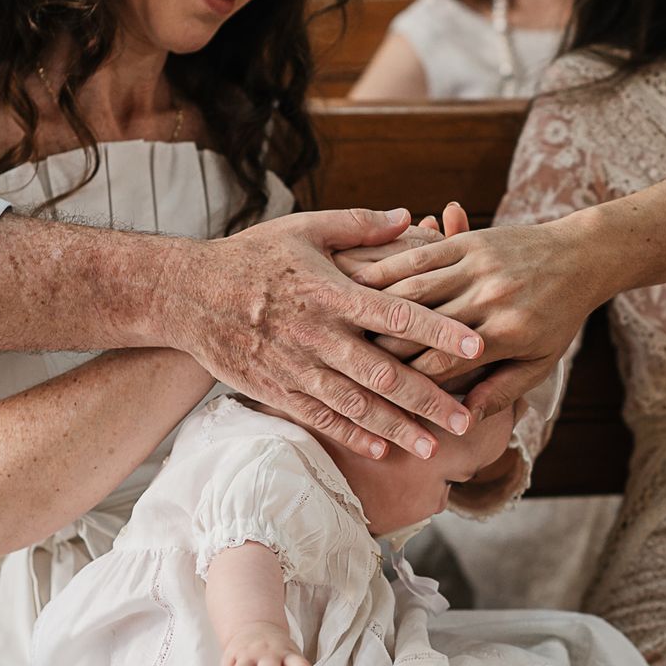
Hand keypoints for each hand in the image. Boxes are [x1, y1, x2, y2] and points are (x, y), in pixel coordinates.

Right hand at [161, 208, 482, 458]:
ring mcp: (296, 367)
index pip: (397, 314)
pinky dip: (352, 435)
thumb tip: (412, 216)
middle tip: (466, 419)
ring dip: (396, 427)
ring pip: (355, 405)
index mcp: (331, 292)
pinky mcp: (277, 389)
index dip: (439, 331)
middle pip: (383, 372)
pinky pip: (320, 418)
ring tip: (434, 447)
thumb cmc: (254, 255)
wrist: (188, 293)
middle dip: (428, 398)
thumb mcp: (304, 227)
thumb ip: (360, 225)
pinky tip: (383, 450)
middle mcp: (318, 335)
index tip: (477, 345)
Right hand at [352, 214, 610, 416]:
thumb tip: (463, 422)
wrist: (583, 256)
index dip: (406, 383)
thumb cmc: (561, 317)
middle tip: (345, 366)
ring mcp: (477, 266)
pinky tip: (359, 282)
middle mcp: (488, 299)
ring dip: (374, 310)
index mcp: (506, 334)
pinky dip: (387, 269)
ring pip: (412, 290)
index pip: (442, 363)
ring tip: (343, 328)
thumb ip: (501, 391)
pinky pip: (419, 255)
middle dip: (379, 350)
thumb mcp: (540, 362)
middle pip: (419, 328)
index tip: (378, 399)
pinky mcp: (469, 241)